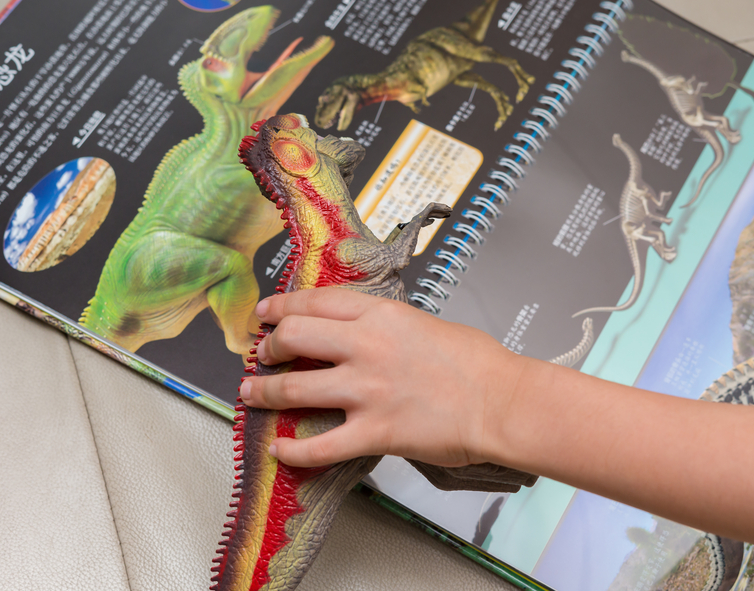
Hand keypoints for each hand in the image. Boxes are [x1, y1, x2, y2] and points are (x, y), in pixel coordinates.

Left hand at [238, 288, 524, 468]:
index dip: (281, 306)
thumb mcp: (425, 324)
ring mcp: (366, 390)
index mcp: (381, 316)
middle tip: (262, 353)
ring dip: (265, 392)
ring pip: (294, 388)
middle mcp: (365, 347)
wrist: (501, 401)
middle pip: (293, 337)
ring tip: (253, 394)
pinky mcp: (374, 432)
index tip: (266, 313)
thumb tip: (364, 335)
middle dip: (269, 346)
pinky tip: (280, 449)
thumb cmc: (477, 363)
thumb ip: (388, 326)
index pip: (315, 303)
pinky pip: (320, 446)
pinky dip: (294, 451)